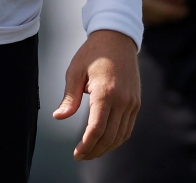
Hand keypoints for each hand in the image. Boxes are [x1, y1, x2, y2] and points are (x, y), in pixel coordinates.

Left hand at [53, 29, 140, 159]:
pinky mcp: (136, 102)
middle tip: (81, 156)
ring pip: (121, 135)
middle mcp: (122, 100)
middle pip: (110, 136)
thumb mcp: (75, 71)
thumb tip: (59, 117)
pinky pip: (128, 127)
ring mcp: (132, 102)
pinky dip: (117, 138)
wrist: (117, 39)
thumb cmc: (92, 54)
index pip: (97, 128)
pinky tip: (105, 141)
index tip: (76, 153)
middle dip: (95, 150)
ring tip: (91, 152)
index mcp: (105, 92)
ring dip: (106, 148)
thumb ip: (70, 97)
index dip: (87, 145)